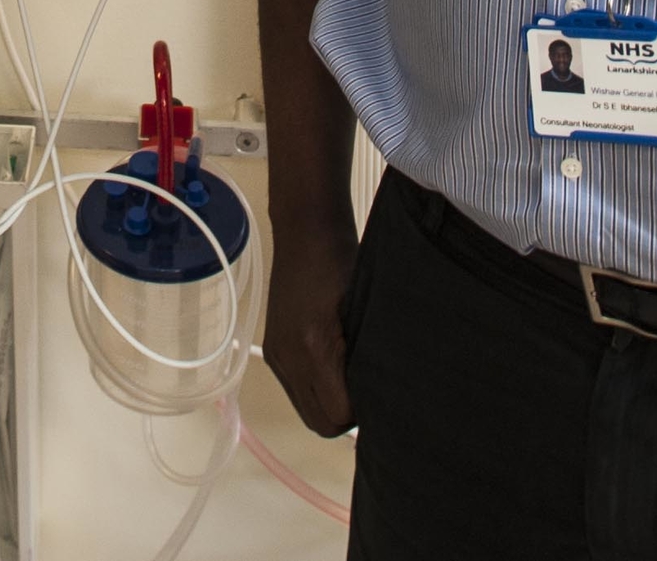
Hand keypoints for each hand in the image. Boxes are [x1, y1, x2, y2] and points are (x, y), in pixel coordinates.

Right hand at [261, 216, 356, 437]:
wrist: (306, 232)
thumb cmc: (342, 262)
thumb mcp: (365, 310)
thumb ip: (368, 357)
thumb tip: (384, 393)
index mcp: (313, 347)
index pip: (338, 416)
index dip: (362, 411)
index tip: (378, 390)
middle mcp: (287, 357)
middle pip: (319, 424)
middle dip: (345, 416)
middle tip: (366, 388)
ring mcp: (276, 354)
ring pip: (306, 412)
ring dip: (327, 405)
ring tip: (349, 378)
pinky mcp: (272, 349)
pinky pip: (294, 391)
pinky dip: (313, 390)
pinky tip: (331, 367)